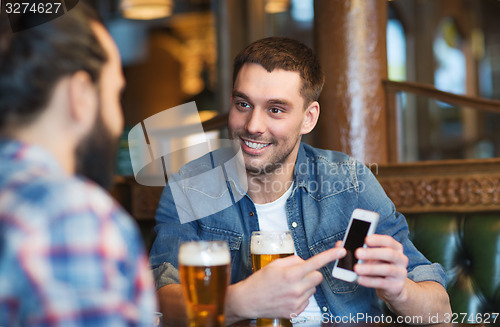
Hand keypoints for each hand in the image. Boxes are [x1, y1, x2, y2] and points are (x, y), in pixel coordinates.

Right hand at [227, 247, 345, 320]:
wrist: (249, 301)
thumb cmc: (260, 281)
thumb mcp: (275, 264)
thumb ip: (293, 261)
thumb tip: (305, 262)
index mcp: (291, 274)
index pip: (315, 263)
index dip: (330, 256)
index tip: (341, 251)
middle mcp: (296, 289)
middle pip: (318, 277)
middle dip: (311, 273)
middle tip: (298, 274)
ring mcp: (297, 302)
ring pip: (313, 289)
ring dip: (306, 285)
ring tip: (288, 286)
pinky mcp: (296, 311)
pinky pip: (307, 300)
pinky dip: (301, 296)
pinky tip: (287, 295)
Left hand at [353, 234, 408, 303]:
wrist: (391, 286)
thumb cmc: (378, 265)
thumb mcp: (370, 256)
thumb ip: (356, 248)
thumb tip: (340, 244)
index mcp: (395, 248)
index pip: (388, 241)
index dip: (378, 239)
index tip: (366, 239)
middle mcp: (401, 259)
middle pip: (389, 254)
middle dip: (372, 253)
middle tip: (357, 253)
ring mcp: (400, 273)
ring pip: (386, 269)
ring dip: (370, 268)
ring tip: (356, 268)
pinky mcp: (396, 286)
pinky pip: (382, 283)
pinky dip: (369, 281)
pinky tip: (359, 279)